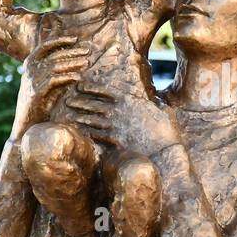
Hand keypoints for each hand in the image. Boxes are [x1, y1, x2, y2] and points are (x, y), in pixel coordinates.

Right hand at [13, 36, 90, 134]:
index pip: (45, 46)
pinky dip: (67, 77)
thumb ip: (59, 72)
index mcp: (30, 64)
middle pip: (53, 55)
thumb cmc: (40, 102)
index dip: (60, 40)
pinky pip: (53, 81)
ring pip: (55, 66)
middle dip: (72, 52)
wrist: (28, 123)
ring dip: (72, 63)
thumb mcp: (50, 84)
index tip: (75, 39)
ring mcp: (31, 81)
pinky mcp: (36, 93)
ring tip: (86, 62)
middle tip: (87, 51)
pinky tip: (78, 77)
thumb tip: (76, 61)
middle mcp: (29, 70)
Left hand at [63, 83, 181, 155]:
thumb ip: (158, 104)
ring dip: (80, 116)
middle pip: (94, 104)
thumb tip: (158, 102)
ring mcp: (116, 126)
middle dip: (80, 101)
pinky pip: (97, 134)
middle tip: (68, 100)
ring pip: (92, 119)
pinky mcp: (115, 140)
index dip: (91, 88)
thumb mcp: (165, 111)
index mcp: (130, 100)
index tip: (80, 86)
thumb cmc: (168, 131)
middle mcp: (120, 111)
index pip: (105, 90)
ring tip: (70, 114)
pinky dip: (87, 132)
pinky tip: (81, 131)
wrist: (166, 150)